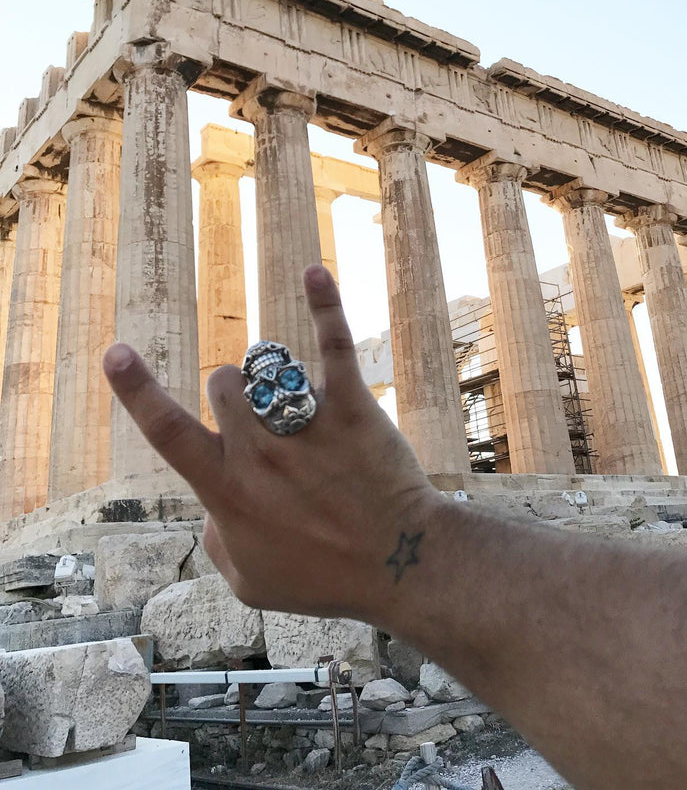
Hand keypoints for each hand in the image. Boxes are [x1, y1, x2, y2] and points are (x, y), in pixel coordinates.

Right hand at [103, 265, 437, 620]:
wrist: (401, 567)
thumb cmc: (326, 580)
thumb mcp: (250, 584)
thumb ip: (217, 540)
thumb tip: (213, 507)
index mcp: (228, 490)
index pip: (168, 432)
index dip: (136, 390)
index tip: (115, 351)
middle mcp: (259, 450)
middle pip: (223, 383)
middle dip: (231, 392)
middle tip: (260, 420)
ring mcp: (305, 425)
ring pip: (266, 367)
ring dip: (271, 375)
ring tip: (294, 401)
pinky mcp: (350, 407)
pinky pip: (334, 346)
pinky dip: (325, 305)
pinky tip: (315, 272)